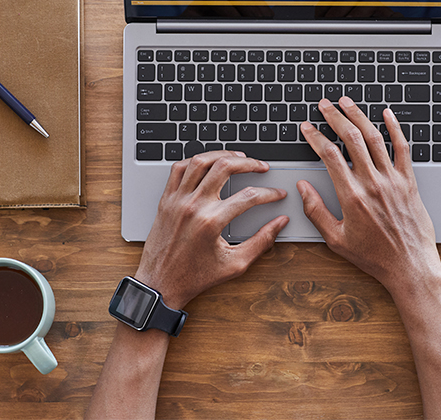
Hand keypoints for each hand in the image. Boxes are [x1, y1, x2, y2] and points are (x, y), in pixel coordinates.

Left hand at [135, 151, 289, 308]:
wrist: (160, 284)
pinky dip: (195, 161)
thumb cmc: (195, 277)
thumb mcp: (235, 264)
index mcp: (211, 222)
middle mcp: (193, 206)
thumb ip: (261, 242)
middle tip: (261, 166)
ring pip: (200, 161)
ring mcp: (177, 201)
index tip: (277, 194)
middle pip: (225, 167)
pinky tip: (208, 163)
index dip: (269, 193)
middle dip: (249, 163)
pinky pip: (179, 169)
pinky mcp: (166, 200)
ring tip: (238, 157)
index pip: (249, 196)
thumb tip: (279, 223)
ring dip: (222, 155)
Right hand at [298, 98, 440, 293]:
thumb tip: (303, 188)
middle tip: (325, 105)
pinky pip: (402, 148)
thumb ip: (316, 211)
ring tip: (347, 103)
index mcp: (352, 196)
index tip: (307, 128)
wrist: (409, 265)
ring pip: (374, 137)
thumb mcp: (335, 239)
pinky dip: (395, 128)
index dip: (315, 136)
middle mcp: (373, 183)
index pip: (329, 155)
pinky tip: (387, 114)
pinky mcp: (409, 181)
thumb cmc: (373, 256)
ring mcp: (393, 180)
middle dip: (335, 117)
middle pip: (351, 138)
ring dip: (359, 116)